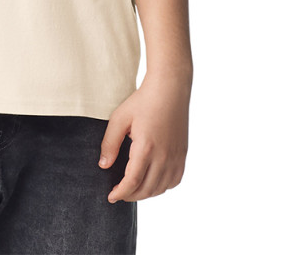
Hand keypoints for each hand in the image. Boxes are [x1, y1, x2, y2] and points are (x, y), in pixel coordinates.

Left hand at [98, 72, 190, 202]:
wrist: (170, 89)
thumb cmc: (143, 101)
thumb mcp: (120, 118)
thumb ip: (110, 143)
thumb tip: (104, 165)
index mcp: (146, 148)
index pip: (132, 182)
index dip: (120, 193)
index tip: (111, 197)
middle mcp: (164, 156)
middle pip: (146, 189)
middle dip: (130, 196)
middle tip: (118, 194)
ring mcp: (176, 157)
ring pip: (160, 188)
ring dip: (145, 193)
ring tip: (132, 188)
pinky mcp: (182, 155)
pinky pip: (173, 181)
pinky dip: (161, 187)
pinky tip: (151, 181)